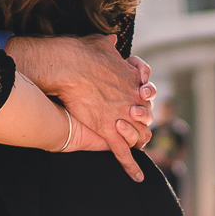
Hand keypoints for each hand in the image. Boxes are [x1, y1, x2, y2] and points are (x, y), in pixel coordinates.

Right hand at [8, 34, 152, 181]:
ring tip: (139, 148)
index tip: (139, 94)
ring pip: (140, 135)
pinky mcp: (109, 130)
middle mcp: (132, 99)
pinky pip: (123, 152)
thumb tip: (112, 38)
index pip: (145, 90)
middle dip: (144, 120)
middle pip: (147, 115)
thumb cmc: (81, 53)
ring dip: (140, 142)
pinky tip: (137, 177)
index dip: (143, 93)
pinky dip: (131, 166)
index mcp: (131, 79)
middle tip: (136, 121)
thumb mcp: (100, 43)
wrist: (67, 67)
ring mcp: (122, 116)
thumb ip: (107, 44)